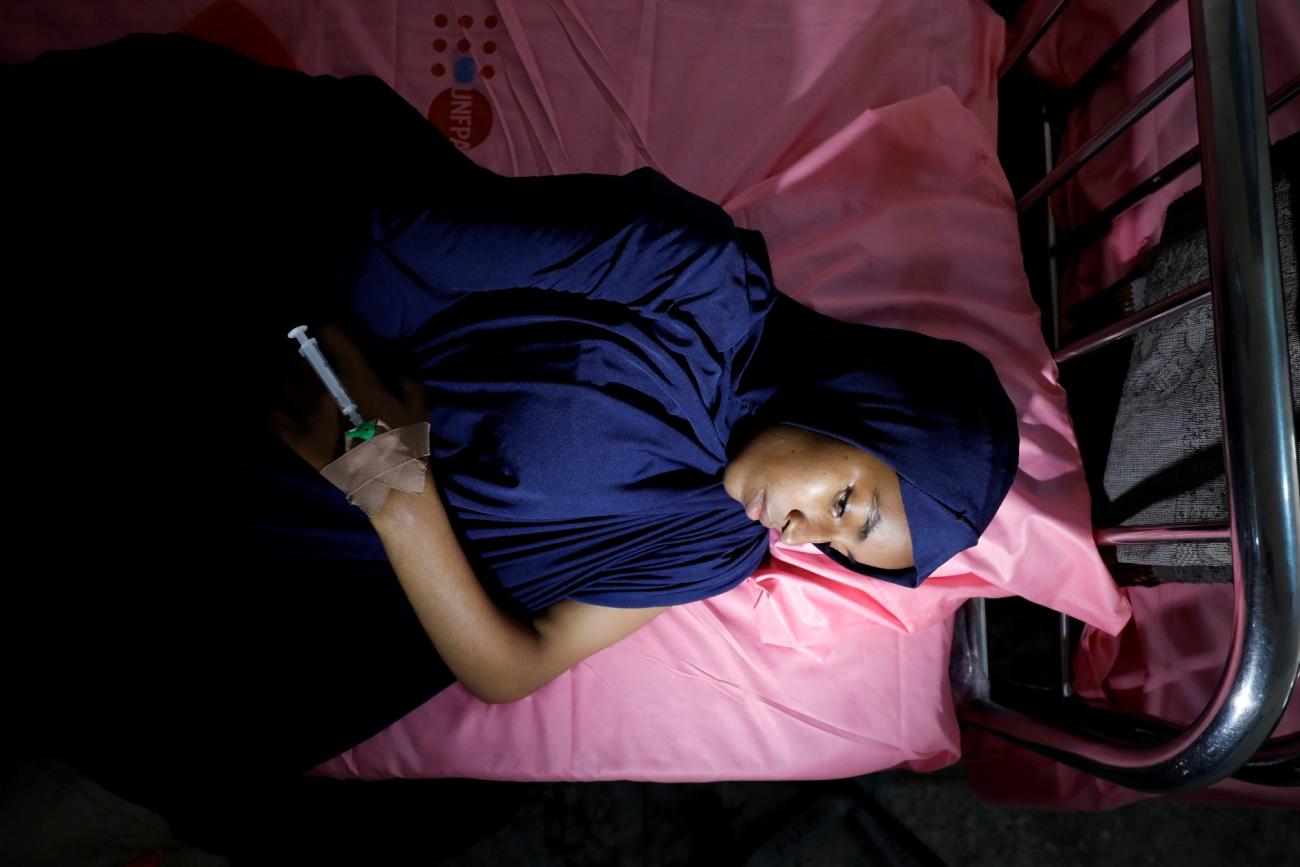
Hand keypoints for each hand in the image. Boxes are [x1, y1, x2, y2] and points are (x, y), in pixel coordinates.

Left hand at [268, 325, 427, 470]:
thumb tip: (395, 368)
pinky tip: (284, 413)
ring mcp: (308, 416)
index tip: (325, 334)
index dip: (325, 329)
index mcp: (356, 378)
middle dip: (302, 357)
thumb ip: (407, 381)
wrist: (389, 485)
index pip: (329, 334)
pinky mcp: (297, 440)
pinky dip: (276, 412)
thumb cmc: (406, 444)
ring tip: (295, 388)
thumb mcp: (418, 408)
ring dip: (289, 384)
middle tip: (308, 363)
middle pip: (298, 357)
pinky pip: (272, 417)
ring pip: (283, 384)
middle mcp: (326, 390)